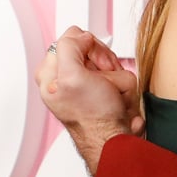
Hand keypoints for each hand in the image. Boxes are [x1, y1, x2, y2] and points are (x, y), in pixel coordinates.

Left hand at [35, 26, 143, 174]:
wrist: (114, 140)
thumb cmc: (92, 117)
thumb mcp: (72, 76)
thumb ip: (69, 46)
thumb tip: (82, 36)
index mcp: (52, 73)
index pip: (73, 39)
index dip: (88, 48)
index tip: (93, 63)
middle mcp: (68, 78)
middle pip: (96, 51)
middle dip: (106, 66)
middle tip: (103, 83)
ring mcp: (89, 87)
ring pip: (113, 66)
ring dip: (119, 81)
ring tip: (112, 97)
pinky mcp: (107, 94)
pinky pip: (123, 80)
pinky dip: (125, 91)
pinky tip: (117, 103)